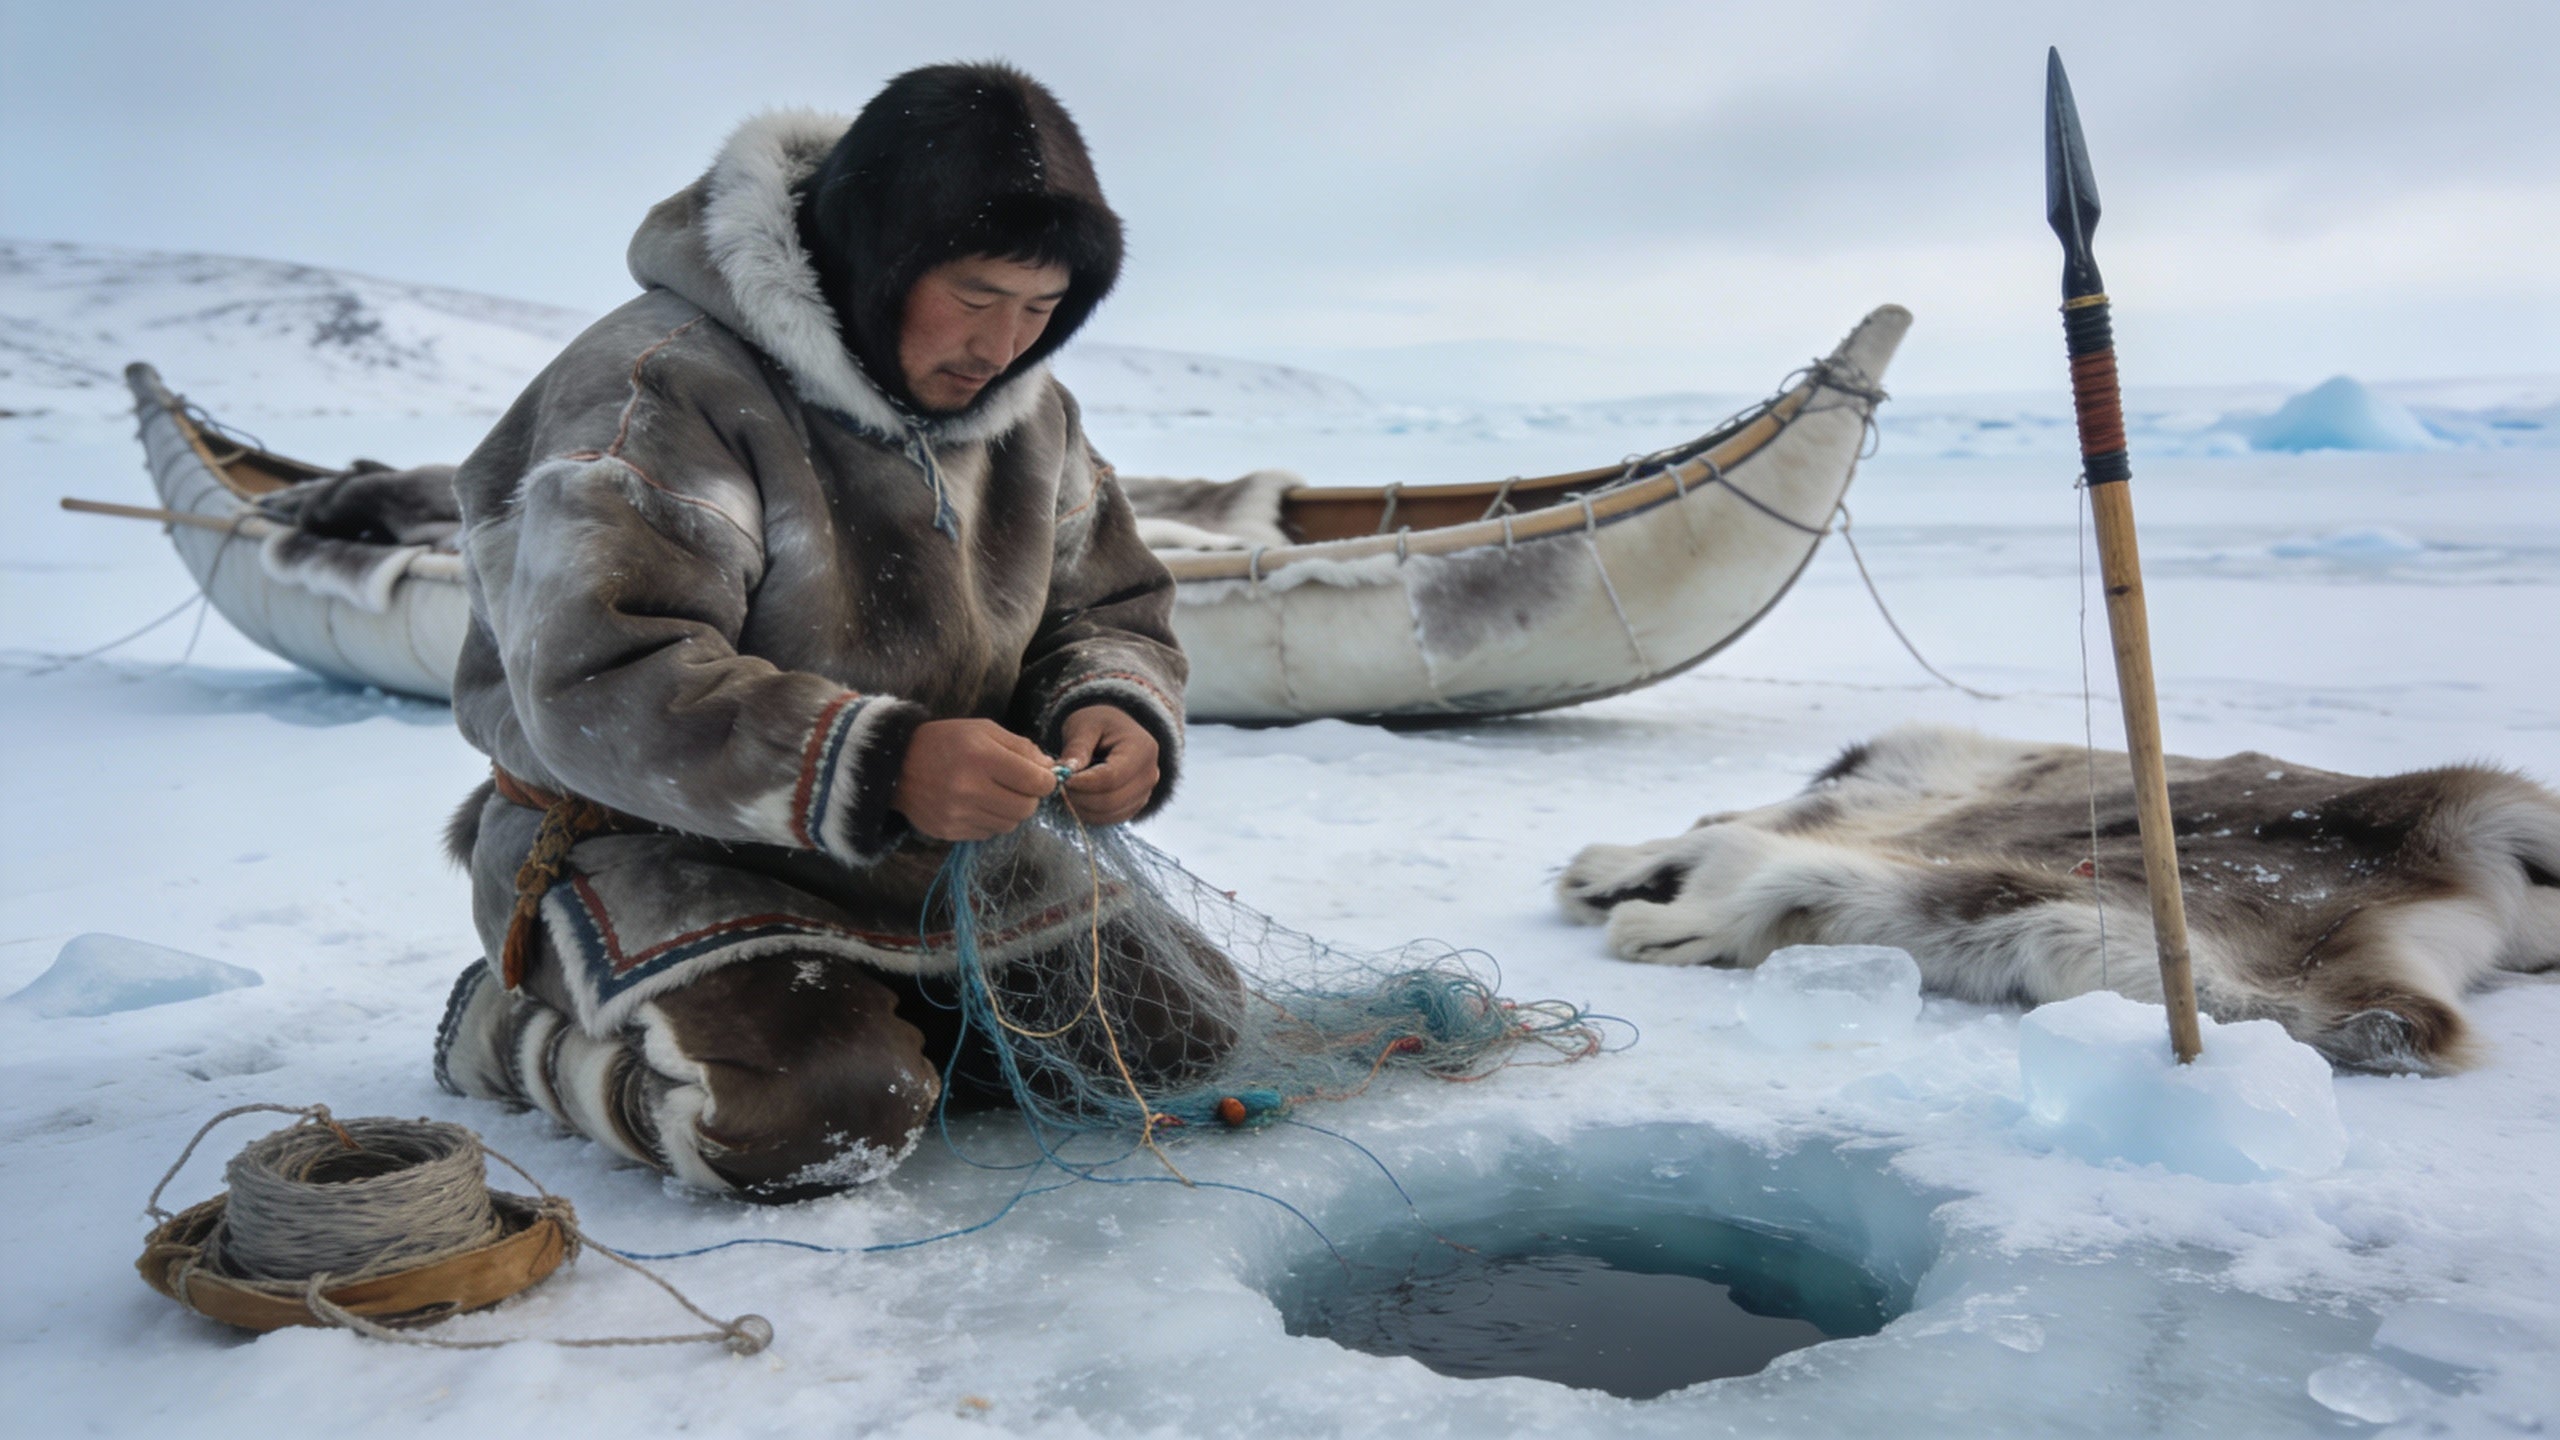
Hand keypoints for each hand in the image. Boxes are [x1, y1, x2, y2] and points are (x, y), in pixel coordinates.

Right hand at [892, 719, 1057, 840]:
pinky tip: (976, 804)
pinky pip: (987, 833)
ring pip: (1009, 825)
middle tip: (1019, 786)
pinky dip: (990, 820)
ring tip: (995, 793)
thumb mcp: (983, 730)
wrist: (895, 764)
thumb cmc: (944, 741)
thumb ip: (1021, 747)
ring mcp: (958, 814)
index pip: (1035, 782)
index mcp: (982, 757)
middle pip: (1026, 808)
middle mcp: (970, 789)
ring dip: (1010, 811)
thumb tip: (1050, 768)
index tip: (1042, 777)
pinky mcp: (949, 831)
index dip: (1047, 781)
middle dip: (1030, 797)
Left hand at [1058, 706, 1159, 825]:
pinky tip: (1080, 796)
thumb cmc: (1101, 723)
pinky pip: (1111, 818)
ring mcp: (1146, 792)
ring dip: (1083, 807)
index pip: (1111, 778)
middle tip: (1062, 785)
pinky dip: (1091, 813)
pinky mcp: (1136, 804)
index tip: (1063, 779)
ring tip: (1070, 789)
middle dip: (1081, 797)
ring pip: (1110, 813)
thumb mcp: (1085, 726)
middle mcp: (1150, 774)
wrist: (1117, 730)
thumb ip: (1076, 748)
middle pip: (1111, 800)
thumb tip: (1063, 773)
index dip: (1083, 783)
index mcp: (1142, 749)